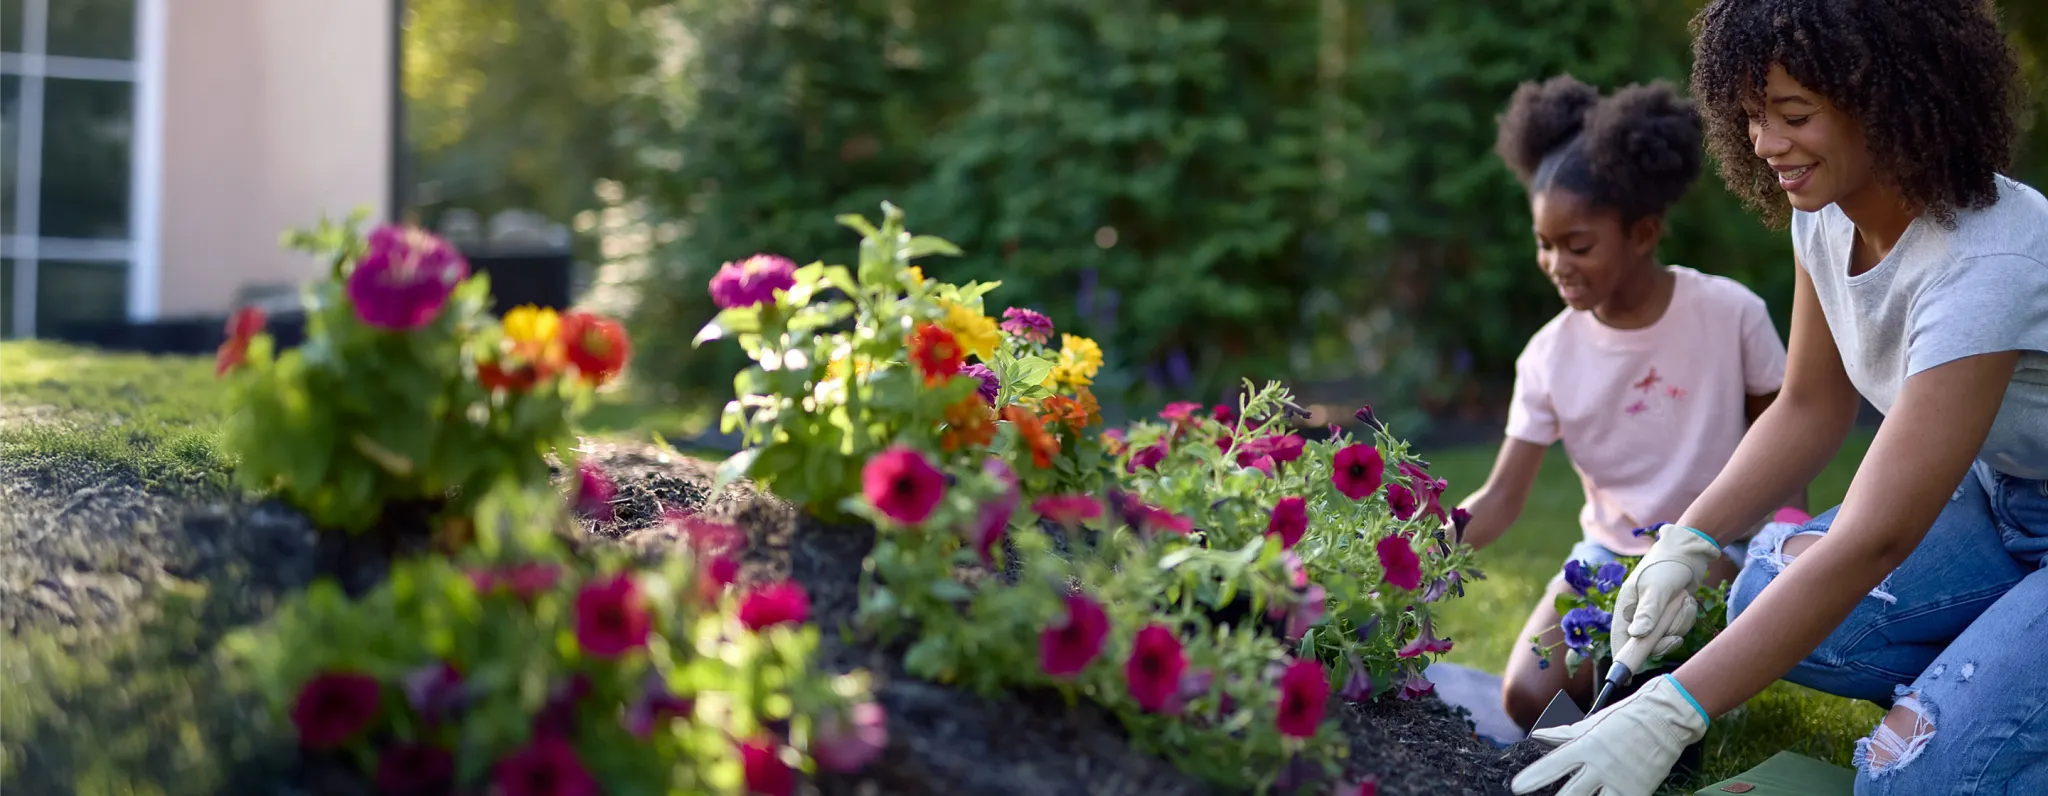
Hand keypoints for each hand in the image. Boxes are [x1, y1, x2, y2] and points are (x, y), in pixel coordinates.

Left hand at [1511, 675, 1709, 795]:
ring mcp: (1619, 782)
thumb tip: (1539, 736)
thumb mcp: (1592, 724)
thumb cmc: (1626, 718)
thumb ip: (1565, 735)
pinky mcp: (1637, 792)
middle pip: (1570, 794)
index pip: (1552, 766)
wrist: (1666, 719)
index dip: (1533, 778)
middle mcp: (1600, 767)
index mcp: (1586, 747)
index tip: (1516, 787)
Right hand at [1610, 525, 1720, 658]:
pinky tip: (1687, 600)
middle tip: (1674, 637)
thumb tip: (1637, 636)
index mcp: (1625, 608)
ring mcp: (1656, 616)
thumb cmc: (1665, 566)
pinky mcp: (1671, 615)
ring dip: (1679, 623)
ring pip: (1667, 637)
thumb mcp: (1655, 589)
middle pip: (1647, 645)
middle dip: (1663, 640)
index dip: (1622, 658)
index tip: (1625, 679)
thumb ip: (1647, 613)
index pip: (1620, 640)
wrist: (1688, 552)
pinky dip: (1686, 617)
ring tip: (1682, 601)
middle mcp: (1638, 615)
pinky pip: (1680, 628)